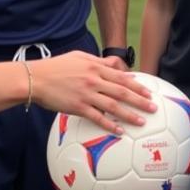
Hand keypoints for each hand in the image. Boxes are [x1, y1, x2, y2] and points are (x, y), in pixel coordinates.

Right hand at [28, 52, 154, 133]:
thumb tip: (115, 66)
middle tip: (153, 107)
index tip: (149, 92)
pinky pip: (97, 117)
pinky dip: (109, 125)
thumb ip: (98, 61)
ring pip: (113, 105)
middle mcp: (93, 80)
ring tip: (142, 122)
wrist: (35, 79)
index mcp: (95, 67)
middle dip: (140, 100)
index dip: (137, 86)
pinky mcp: (77, 107)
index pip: (121, 77)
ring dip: (129, 114)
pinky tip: (119, 131)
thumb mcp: (79, 57)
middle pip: (122, 91)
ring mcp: (86, 94)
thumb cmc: (56, 67)